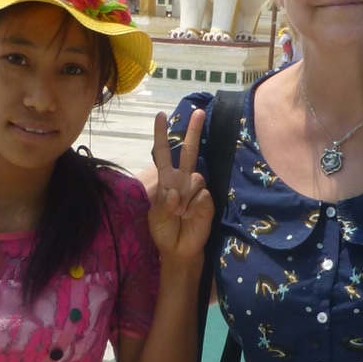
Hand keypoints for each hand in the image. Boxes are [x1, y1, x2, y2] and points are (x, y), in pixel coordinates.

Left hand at [148, 108, 213, 267]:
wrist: (178, 249)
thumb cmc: (163, 230)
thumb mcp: (155, 216)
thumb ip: (164, 202)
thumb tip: (176, 191)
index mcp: (166, 180)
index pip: (163, 153)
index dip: (162, 135)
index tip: (161, 116)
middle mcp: (183, 180)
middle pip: (189, 151)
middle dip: (194, 131)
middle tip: (200, 112)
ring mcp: (196, 189)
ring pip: (195, 178)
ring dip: (184, 197)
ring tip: (179, 214)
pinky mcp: (207, 200)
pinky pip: (201, 195)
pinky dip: (193, 206)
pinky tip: (190, 216)